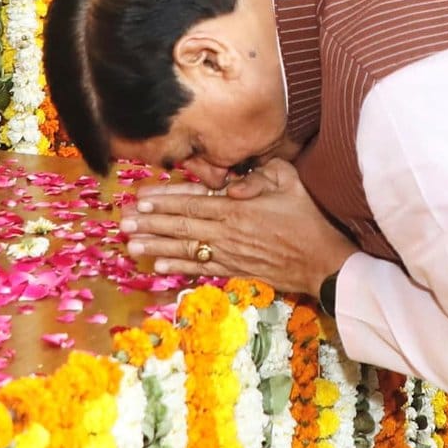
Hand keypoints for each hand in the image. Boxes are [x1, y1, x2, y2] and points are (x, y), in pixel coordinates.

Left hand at [121, 158, 356, 297]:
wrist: (323, 261)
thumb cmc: (308, 217)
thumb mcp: (288, 182)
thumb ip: (259, 177)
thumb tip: (231, 184)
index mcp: (237, 208)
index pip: (192, 203)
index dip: (164, 201)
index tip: (140, 199)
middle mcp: (227, 232)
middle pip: (181, 226)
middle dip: (150, 223)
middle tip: (123, 221)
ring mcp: (229, 254)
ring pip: (185, 248)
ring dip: (155, 246)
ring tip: (130, 245)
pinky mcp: (235, 270)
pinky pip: (200, 268)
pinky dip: (178, 267)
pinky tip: (157, 267)